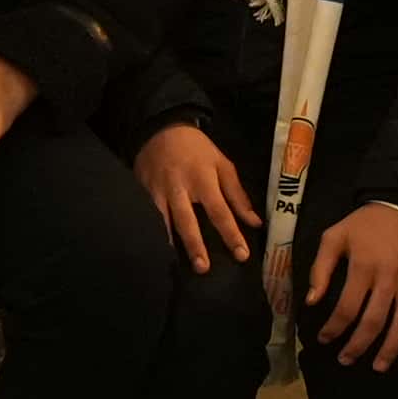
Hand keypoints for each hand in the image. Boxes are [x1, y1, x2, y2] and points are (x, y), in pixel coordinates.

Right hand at [137, 120, 256, 271]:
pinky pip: (148, 216)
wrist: (160, 129)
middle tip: (203, 269)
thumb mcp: (222, 164)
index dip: (231, 234)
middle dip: (195, 245)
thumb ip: (238, 195)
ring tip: (176, 264)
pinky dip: (152, 232)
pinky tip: (156, 249)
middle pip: (188, 220)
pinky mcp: (142, 192)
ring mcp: (158, 191)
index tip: (241, 255)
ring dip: (171, 243)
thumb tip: (255, 222)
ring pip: (164, 221)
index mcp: (204, 179)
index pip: (220, 211)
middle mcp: (180, 187)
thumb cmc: (196, 150)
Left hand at [306, 200, 397, 368]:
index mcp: (364, 265)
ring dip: (390, 349)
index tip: (324, 340)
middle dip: (358, 346)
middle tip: (346, 360)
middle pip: (374, 321)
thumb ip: (321, 268)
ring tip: (378, 366)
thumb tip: (312, 302)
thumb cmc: (365, 224)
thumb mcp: (335, 236)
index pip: (347, 307)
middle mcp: (390, 277)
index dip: (334, 328)